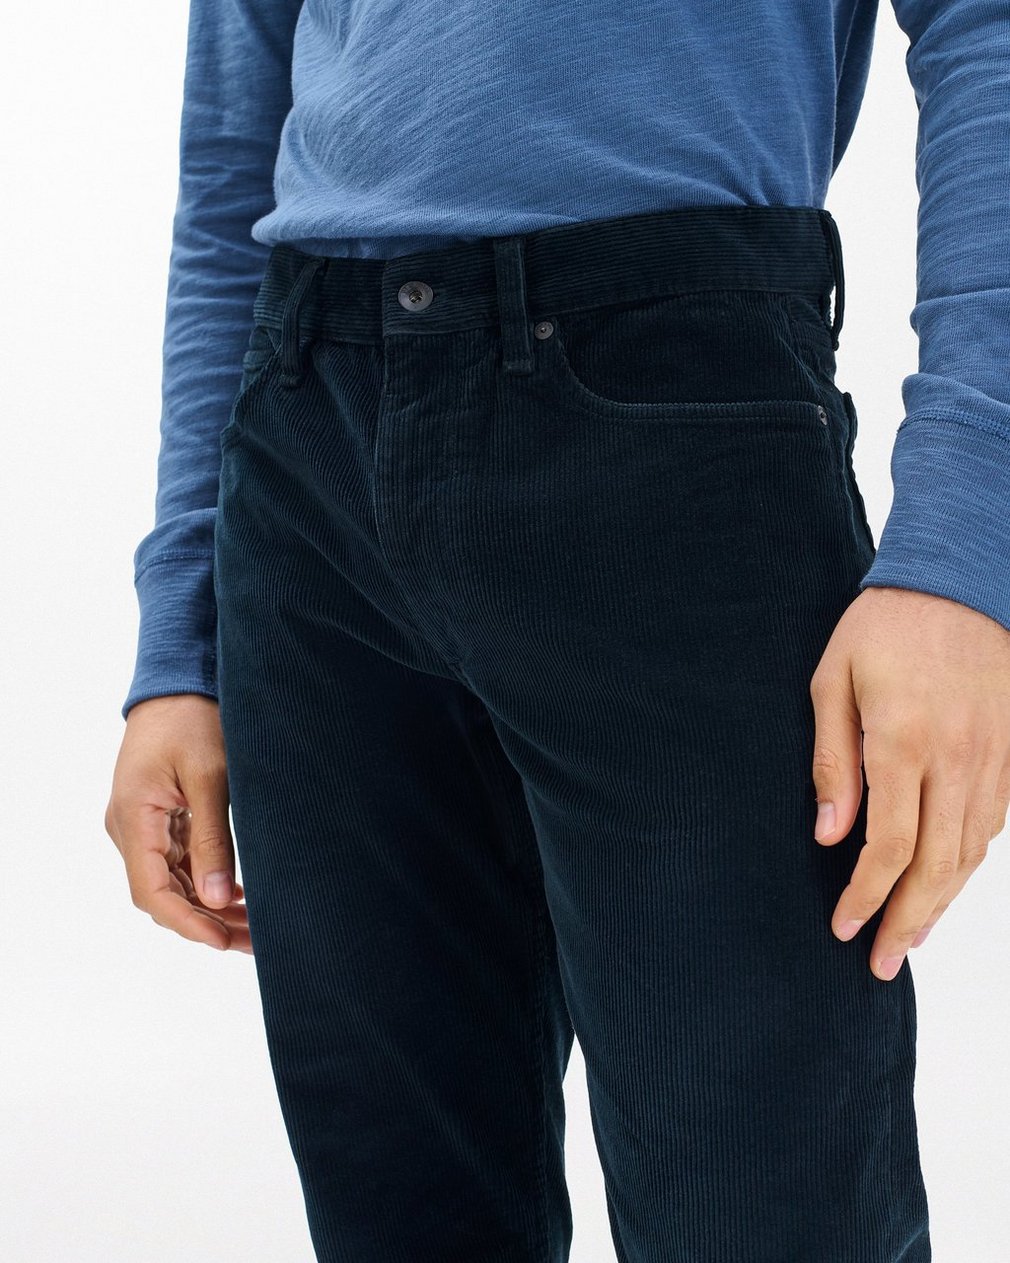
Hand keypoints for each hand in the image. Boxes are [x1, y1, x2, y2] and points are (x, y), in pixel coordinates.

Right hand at [105, 695, 251, 953]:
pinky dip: (205, 882)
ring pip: (172, 883)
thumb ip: (213, 839)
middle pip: (162, 895)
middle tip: (255, 941)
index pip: (152, 891)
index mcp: (133, 818)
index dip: (188, 924)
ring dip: (209, 907)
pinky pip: (177, 863)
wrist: (178, 681)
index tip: (224, 941)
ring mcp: (142, 825)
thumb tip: (216, 899)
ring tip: (254, 927)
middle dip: (206, 923)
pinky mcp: (158, 819)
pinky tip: (239, 896)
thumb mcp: (210, 776)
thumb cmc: (194, 719)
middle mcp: (129, 828)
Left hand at [809, 585, 1009, 980]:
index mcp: (901, 742)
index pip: (887, 847)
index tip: (842, 927)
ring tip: (910, 937)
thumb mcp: (833, 681)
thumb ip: (832, 760)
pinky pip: (994, 825)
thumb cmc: (885, 625)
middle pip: (936, 867)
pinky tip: (947, 884)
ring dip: (941, 904)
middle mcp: (955, 759)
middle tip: (880, 962)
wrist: (961, 579)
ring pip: (971, 854)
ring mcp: (991, 758)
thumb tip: (829, 834)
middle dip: (905, 922)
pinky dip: (970, 865)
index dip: (865, 896)